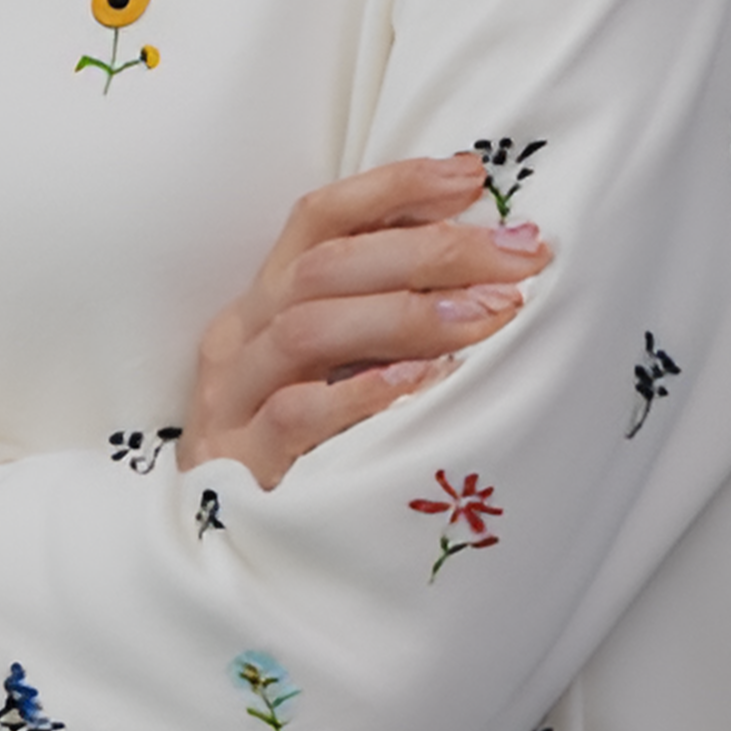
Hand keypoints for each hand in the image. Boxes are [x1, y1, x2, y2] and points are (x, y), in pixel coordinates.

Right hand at [185, 153, 552, 491]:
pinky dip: (363, 393)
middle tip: (517, 258)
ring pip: (308, 329)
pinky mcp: (238, 466)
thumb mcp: (331, 371)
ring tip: (489, 317)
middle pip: (325, 266)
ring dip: (408, 315)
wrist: (213, 553)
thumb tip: (487, 268)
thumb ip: (380, 320)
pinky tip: (424, 384)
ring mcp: (231, 402)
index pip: (321, 218)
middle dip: (429, 251)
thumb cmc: (295, 451)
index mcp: (263, 302)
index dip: (394, 187)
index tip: (474, 177)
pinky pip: (295, 415)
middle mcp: (239, 337)